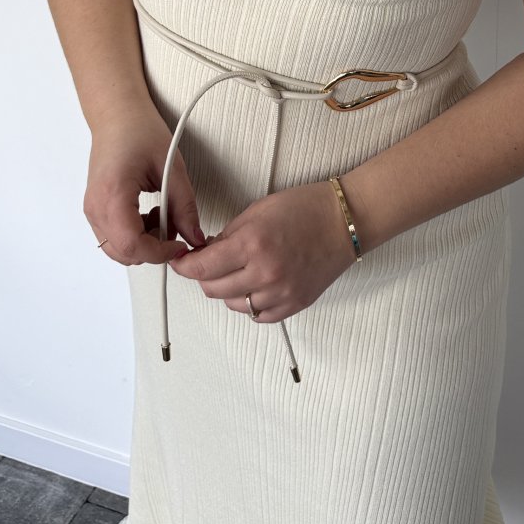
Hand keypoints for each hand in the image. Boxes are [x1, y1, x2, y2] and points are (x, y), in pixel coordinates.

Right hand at [85, 101, 206, 265]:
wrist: (118, 116)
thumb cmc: (138, 131)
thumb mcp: (172, 168)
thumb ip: (185, 207)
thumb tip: (195, 237)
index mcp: (113, 194)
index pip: (132, 244)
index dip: (159, 252)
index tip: (179, 245)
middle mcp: (96, 206)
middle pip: (122, 253)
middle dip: (153, 249)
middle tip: (174, 228)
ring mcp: (92, 209)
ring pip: (117, 249)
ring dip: (144, 242)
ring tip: (162, 214)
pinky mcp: (96, 209)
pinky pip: (114, 236)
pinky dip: (135, 234)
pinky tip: (150, 213)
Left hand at [169, 179, 356, 322]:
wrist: (344, 221)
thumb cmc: (305, 208)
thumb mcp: (258, 210)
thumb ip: (228, 235)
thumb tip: (206, 253)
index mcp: (252, 244)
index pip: (202, 267)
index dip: (184, 266)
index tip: (179, 262)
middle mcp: (265, 273)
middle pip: (213, 289)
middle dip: (204, 276)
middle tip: (208, 262)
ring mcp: (281, 292)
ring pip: (233, 305)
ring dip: (227, 290)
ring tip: (237, 271)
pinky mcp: (294, 304)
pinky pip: (258, 315)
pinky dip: (250, 302)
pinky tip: (255, 285)